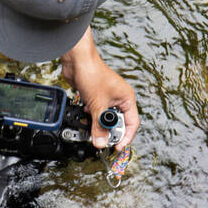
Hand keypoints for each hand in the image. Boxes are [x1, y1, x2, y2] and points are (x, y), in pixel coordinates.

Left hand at [61, 28, 139, 150]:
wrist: (76, 61)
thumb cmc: (92, 74)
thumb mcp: (97, 104)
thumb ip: (99, 125)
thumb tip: (100, 142)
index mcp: (126, 99)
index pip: (131, 123)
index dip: (125, 137)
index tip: (117, 147)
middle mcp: (118, 98)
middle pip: (117, 122)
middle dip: (108, 131)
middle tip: (101, 139)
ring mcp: (106, 97)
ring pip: (104, 117)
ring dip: (97, 123)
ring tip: (91, 128)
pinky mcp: (94, 96)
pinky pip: (94, 111)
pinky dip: (89, 115)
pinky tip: (84, 113)